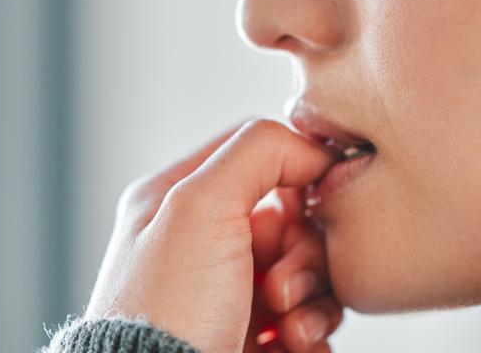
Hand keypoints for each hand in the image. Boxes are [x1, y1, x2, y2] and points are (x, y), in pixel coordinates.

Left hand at [85, 119, 344, 352]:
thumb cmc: (166, 313)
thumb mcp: (199, 206)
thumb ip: (257, 151)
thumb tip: (312, 148)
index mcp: (178, 202)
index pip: (257, 154)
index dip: (297, 170)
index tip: (314, 198)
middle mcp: (203, 246)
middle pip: (292, 218)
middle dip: (303, 253)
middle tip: (282, 288)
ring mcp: (229, 295)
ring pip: (308, 272)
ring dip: (314, 298)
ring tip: (287, 325)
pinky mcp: (253, 339)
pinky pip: (310, 321)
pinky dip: (313, 333)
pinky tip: (292, 345)